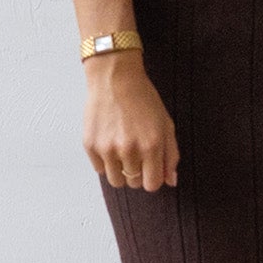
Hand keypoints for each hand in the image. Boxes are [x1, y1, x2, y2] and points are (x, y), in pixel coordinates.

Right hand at [83, 55, 179, 189]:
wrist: (114, 78)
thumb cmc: (142, 98)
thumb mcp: (165, 124)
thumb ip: (171, 155)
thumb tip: (171, 181)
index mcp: (151, 145)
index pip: (152, 184)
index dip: (152, 178)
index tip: (150, 169)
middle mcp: (129, 150)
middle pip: (134, 183)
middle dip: (137, 172)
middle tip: (136, 152)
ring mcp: (107, 148)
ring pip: (115, 181)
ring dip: (120, 170)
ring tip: (122, 150)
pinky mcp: (90, 145)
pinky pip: (100, 169)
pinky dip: (105, 161)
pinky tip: (110, 142)